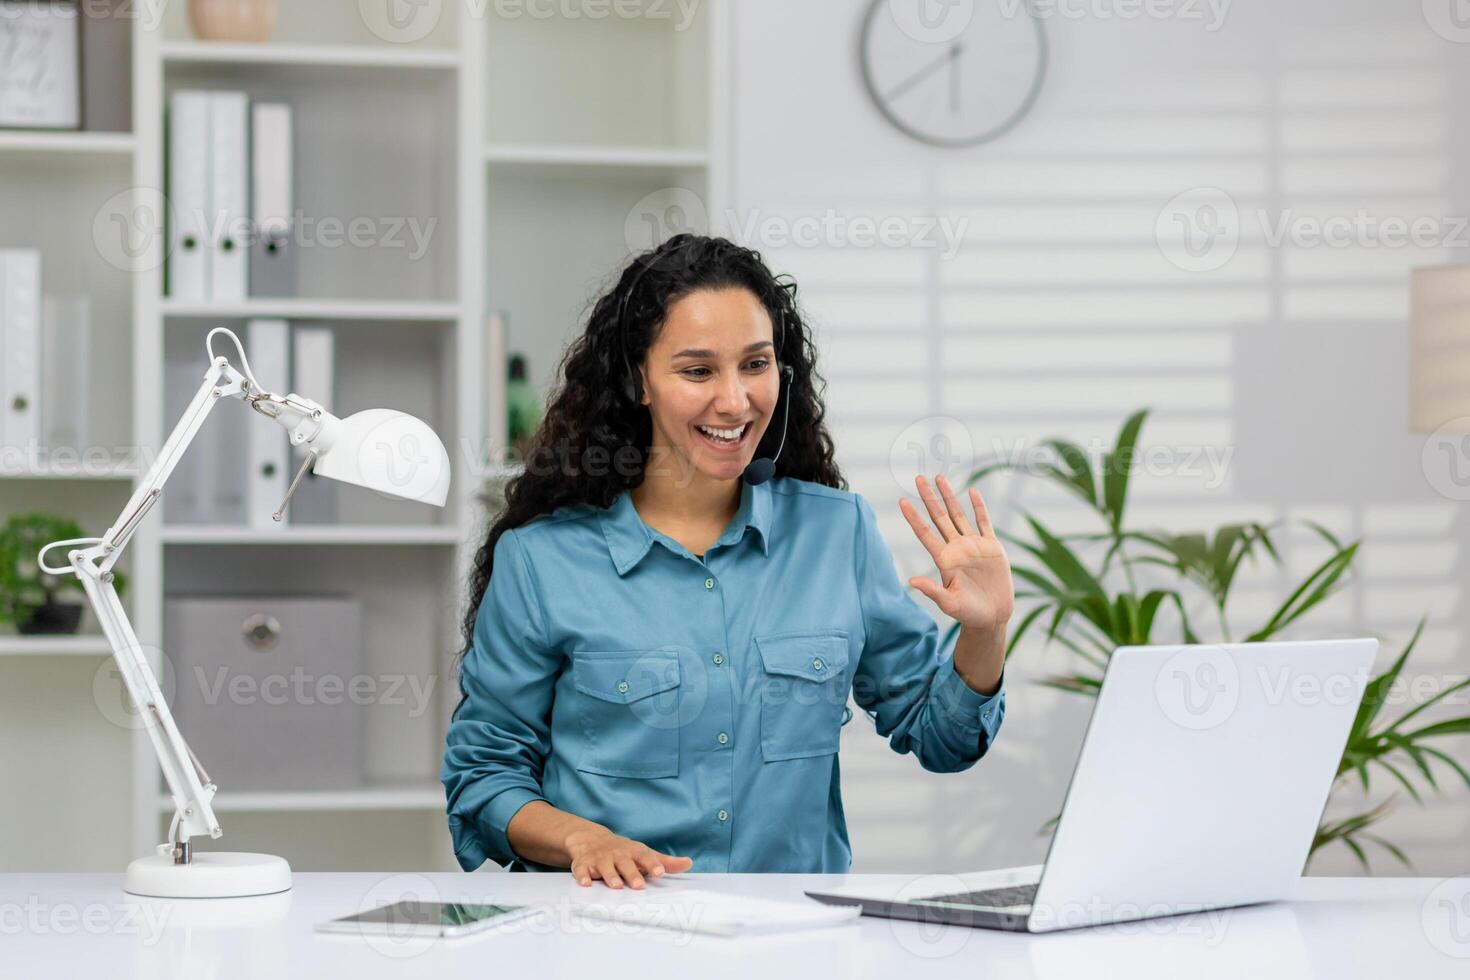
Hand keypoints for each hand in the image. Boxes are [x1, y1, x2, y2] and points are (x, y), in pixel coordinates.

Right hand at [565, 826, 692, 888]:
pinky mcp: (583, 863)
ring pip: (604, 866)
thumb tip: (688, 863)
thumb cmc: (624, 852)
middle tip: (639, 886)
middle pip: (625, 863)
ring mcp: (599, 858)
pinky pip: (581, 869)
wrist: (590, 839)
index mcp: (633, 851)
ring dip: (610, 875)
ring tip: (616, 886)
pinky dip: (582, 875)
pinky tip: (585, 883)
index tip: (660, 873)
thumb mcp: (643, 854)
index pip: (645, 856)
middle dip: (631, 873)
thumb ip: (665, 862)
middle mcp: (617, 853)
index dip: (652, 864)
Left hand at [899, 473, 1014, 632]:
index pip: (925, 533)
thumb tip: (910, 581)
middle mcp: (956, 548)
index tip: (902, 501)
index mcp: (944, 560)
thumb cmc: (968, 614)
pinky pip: (984, 522)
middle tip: (918, 478)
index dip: (913, 517)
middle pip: (939, 517)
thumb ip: (932, 590)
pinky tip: (972, 491)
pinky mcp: (991, 547)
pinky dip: (979, 507)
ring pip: (959, 515)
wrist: (993, 617)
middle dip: (929, 498)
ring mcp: (973, 546)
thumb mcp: (949, 603)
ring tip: (940, 477)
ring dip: (949, 496)